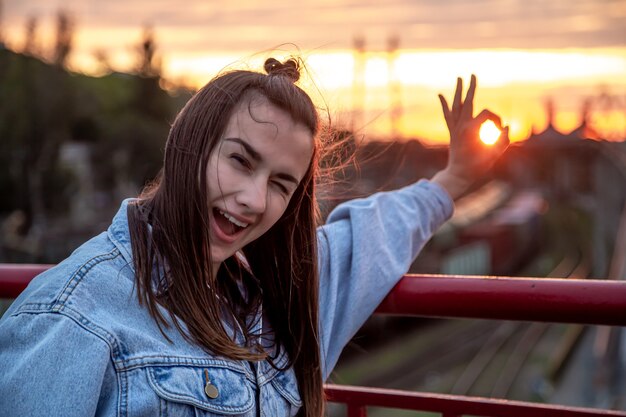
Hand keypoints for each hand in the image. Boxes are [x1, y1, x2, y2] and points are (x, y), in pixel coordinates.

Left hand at [432, 75, 509, 199]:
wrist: (458, 175)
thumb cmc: (477, 167)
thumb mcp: (494, 155)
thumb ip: (503, 141)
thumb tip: (508, 127)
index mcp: (471, 130)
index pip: (488, 114)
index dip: (497, 120)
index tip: (500, 131)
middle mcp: (461, 126)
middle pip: (467, 101)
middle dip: (471, 87)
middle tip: (472, 74)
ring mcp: (455, 128)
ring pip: (456, 105)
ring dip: (458, 91)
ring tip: (459, 78)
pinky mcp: (452, 132)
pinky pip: (447, 116)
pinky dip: (444, 105)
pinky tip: (440, 95)